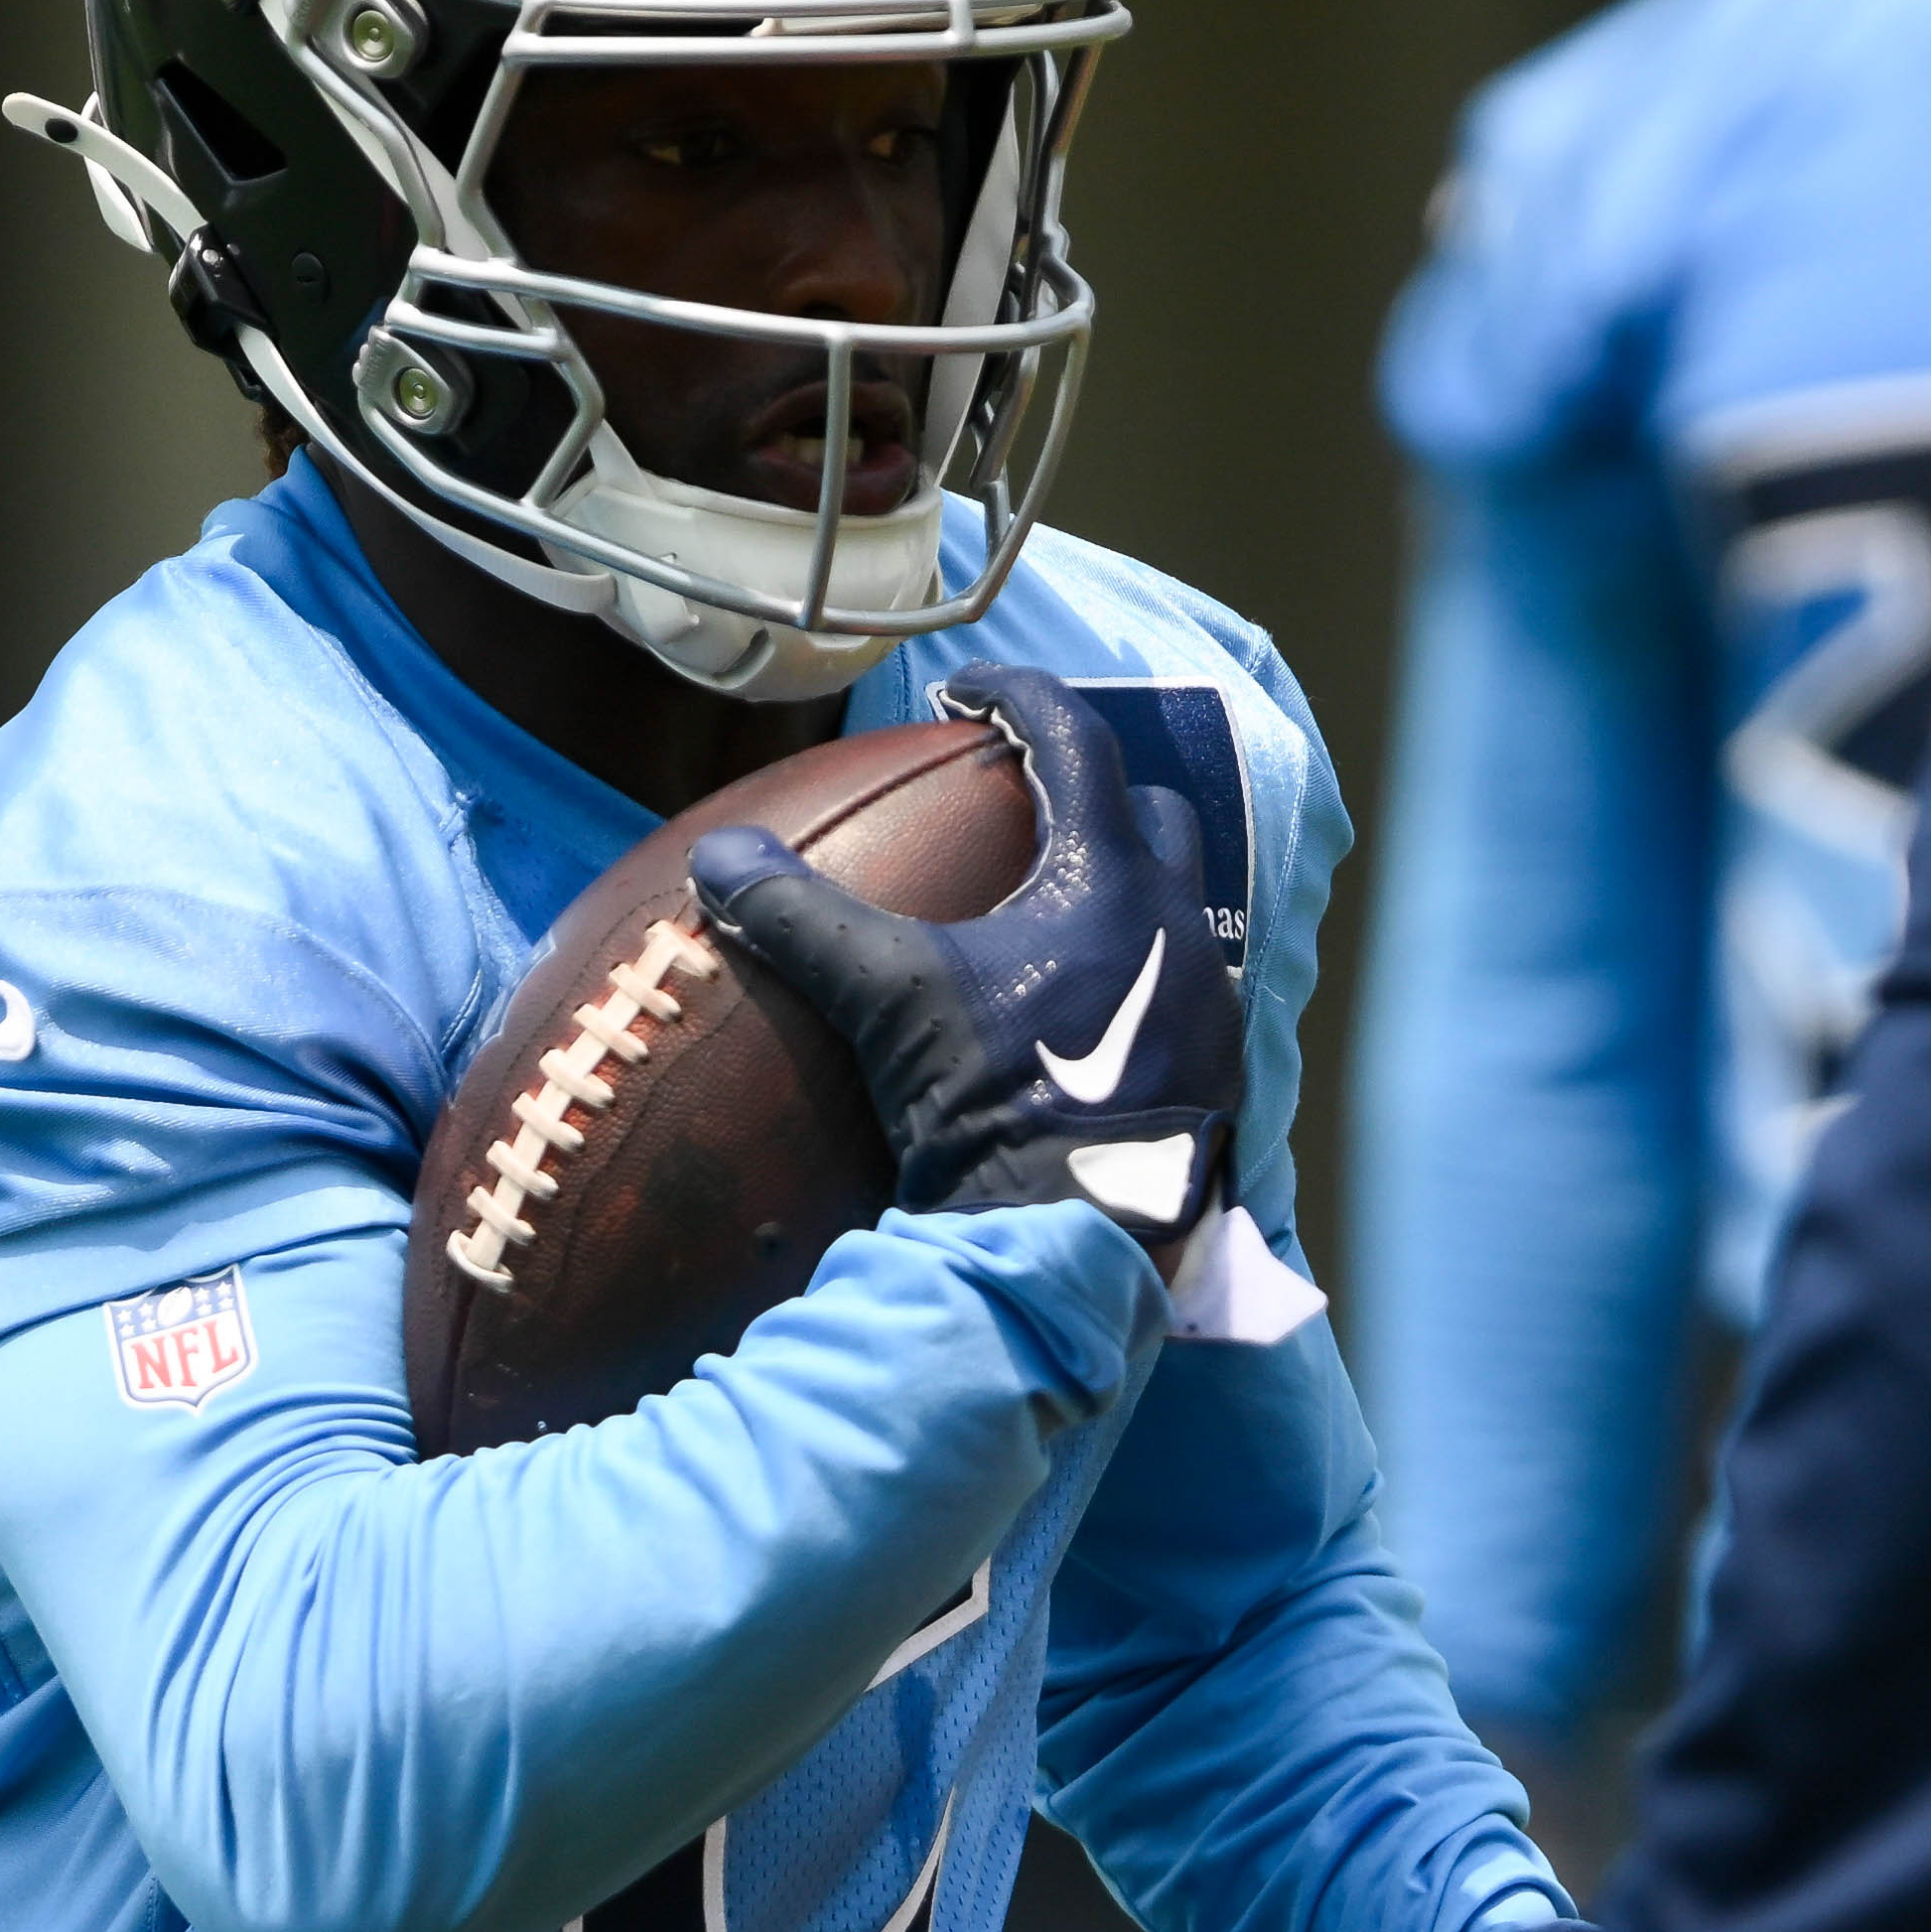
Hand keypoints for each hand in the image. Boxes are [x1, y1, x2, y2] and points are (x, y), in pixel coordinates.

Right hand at [694, 667, 1245, 1267]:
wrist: (1078, 1236)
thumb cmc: (996, 1106)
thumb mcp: (887, 1002)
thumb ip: (802, 919)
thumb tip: (718, 856)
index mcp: (1115, 882)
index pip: (1078, 744)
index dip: (1019, 700)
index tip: (966, 695)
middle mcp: (1182, 927)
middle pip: (1153, 814)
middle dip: (1094, 790)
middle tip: (1021, 798)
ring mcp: (1210, 1003)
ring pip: (1174, 905)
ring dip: (1118, 885)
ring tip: (1043, 901)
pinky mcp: (1213, 1071)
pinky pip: (1178, 986)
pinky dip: (1129, 968)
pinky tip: (1071, 1002)